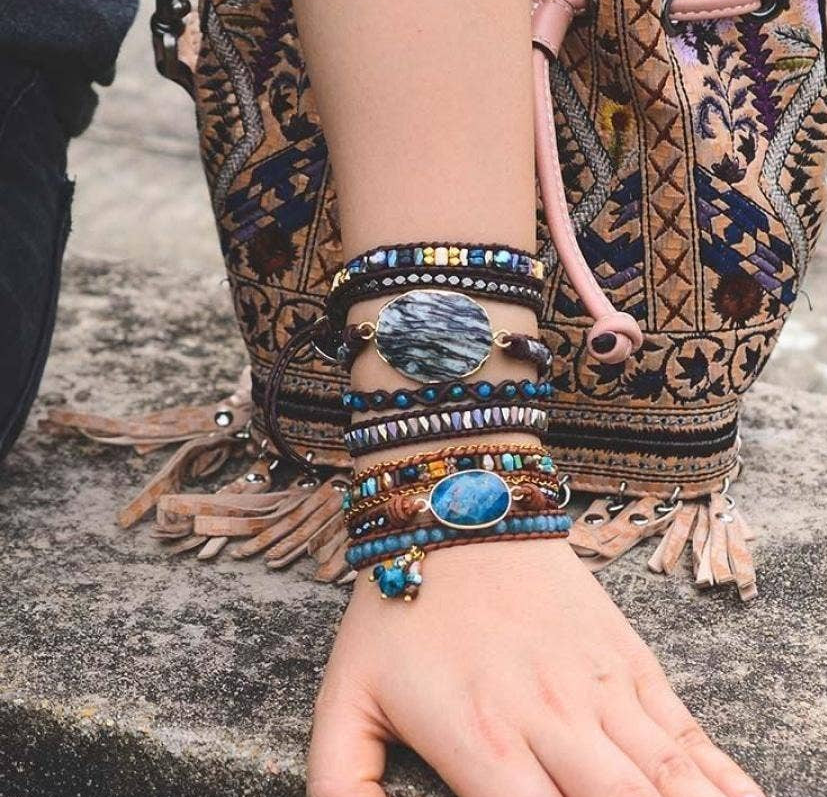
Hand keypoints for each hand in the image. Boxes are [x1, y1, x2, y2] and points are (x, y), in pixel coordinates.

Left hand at [307, 539, 763, 796]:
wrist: (458, 507)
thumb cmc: (400, 604)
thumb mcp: (345, 692)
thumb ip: (339, 778)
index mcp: (481, 745)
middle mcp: (553, 724)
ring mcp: (599, 688)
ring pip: (668, 782)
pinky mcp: (627, 658)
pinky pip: (687, 733)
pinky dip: (719, 777)